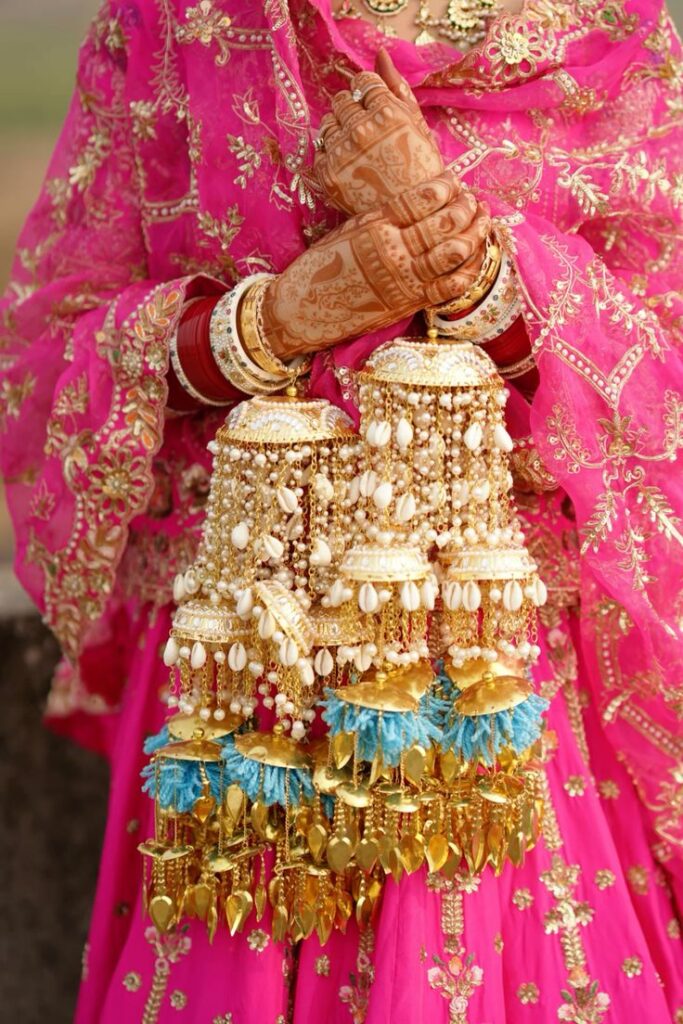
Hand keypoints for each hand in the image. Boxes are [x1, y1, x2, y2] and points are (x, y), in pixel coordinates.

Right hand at [262, 171, 490, 358]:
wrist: (301, 310)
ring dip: (474, 235)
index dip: (444, 188)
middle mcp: (393, 249)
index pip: (421, 199)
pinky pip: (449, 287)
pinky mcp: (407, 303)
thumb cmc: (320, 268)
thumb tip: (413, 204)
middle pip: (444, 222)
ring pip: (453, 251)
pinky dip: (468, 271)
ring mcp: (403, 278)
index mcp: (376, 224)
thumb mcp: (347, 231)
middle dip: (467, 209)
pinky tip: (475, 259)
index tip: (454, 181)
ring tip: (482, 223)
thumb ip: (381, 219)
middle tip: (475, 201)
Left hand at [313, 49, 443, 215]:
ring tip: (358, 151)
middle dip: (352, 111)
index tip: (378, 112)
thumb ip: (397, 87)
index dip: (369, 96)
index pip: (363, 83)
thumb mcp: (417, 126)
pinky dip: (330, 154)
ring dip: (338, 131)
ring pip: (326, 123)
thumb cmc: (420, 170)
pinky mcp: (327, 175)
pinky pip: (318, 150)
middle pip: (341, 100)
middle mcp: (362, 129)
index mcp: (388, 112)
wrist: (412, 219)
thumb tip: (379, 52)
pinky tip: (349, 166)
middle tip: (368, 134)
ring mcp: (342, 153)